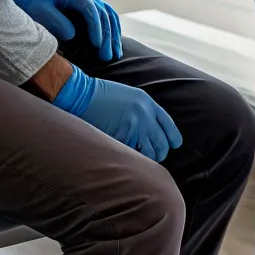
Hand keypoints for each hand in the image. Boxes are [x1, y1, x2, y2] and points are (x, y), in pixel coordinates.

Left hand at [8, 0, 122, 60]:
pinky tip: (113, 45)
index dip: (96, 27)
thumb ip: (54, 20)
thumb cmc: (31, 1)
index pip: (90, 9)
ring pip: (108, 15)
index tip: (96, 44)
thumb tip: (72, 34)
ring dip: (113, 35)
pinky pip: (105, 18)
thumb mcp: (39, 10)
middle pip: (103, 13)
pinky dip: (111, 31)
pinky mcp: (86, 8)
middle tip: (106, 56)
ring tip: (115, 54)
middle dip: (107, 36)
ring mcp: (87, 0)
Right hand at [50, 65, 182, 161]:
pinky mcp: (122, 138)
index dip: (172, 139)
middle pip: (162, 144)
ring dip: (145, 159)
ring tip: (137, 158)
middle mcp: (145, 115)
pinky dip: (130, 159)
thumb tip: (153, 131)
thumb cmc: (102, 96)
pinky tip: (124, 157)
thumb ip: (144, 111)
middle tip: (151, 155)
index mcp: (148, 103)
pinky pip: (132, 156)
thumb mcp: (130, 97)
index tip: (172, 145)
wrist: (82, 95)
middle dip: (158, 153)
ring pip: (150, 154)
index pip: (169, 126)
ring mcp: (134, 127)